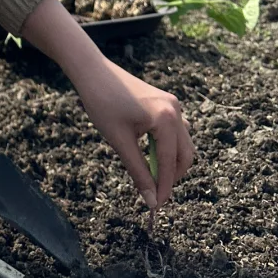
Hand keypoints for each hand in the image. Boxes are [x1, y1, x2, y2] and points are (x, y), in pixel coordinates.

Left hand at [71, 57, 193, 208]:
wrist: (92, 71)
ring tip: (149, 173)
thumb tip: (152, 201)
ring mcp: (172, 104)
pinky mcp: (165, 102)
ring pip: (181, 144)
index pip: (170, 162)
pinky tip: (148, 153)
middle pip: (184, 155)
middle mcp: (175, 110)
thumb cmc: (102, 103)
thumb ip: (139, 173)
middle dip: (171, 176)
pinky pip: (174, 131)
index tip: (157, 206)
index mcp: (166, 118)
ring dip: (169, 161)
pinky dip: (166, 147)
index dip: (164, 187)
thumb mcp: (120, 141)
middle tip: (154, 193)